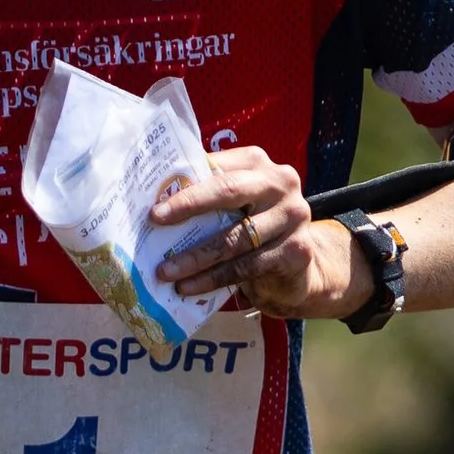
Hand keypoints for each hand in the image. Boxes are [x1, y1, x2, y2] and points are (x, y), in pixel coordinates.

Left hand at [151, 148, 365, 320]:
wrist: (300, 266)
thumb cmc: (253, 230)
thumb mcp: (234, 207)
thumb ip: (207, 197)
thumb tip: (153, 205)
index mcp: (259, 165)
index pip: (218, 168)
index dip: (185, 185)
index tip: (153, 203)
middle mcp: (281, 184)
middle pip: (229, 191)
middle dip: (188, 207)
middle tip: (155, 223)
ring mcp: (293, 216)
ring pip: (234, 238)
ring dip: (194, 257)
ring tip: (164, 271)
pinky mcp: (296, 250)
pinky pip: (245, 266)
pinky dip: (213, 279)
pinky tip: (188, 288)